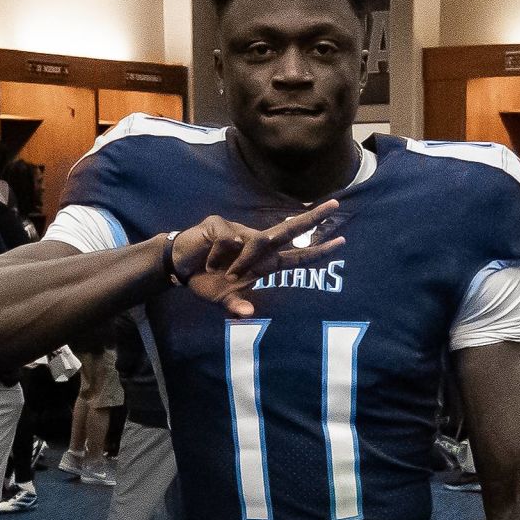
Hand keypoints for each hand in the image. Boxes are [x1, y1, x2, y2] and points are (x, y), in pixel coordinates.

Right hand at [172, 199, 345, 316]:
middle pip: (289, 230)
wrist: (177, 266)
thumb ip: (236, 307)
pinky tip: (206, 261)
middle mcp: (255, 244)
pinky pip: (226, 240)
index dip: (318, 250)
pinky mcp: (220, 224)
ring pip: (253, 241)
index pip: (297, 256)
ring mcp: (239, 231)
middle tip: (336, 205)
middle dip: (313, 218)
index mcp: (263, 262)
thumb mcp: (222, 300)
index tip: (341, 242)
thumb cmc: (205, 281)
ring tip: (218, 274)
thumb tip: (248, 314)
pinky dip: (215, 256)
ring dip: (240, 262)